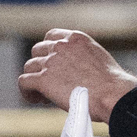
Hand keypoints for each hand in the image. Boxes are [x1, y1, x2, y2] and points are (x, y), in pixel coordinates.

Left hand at [18, 30, 136, 120]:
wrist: (112, 94)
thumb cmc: (111, 84)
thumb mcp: (97, 59)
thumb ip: (80, 58)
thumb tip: (70, 72)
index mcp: (75, 38)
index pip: (51, 36)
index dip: (48, 51)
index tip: (53, 65)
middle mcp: (60, 46)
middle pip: (37, 51)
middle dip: (41, 66)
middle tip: (50, 83)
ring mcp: (51, 61)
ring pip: (29, 67)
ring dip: (34, 80)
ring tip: (44, 96)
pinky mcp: (43, 79)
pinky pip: (23, 82)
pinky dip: (26, 91)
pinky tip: (36, 99)